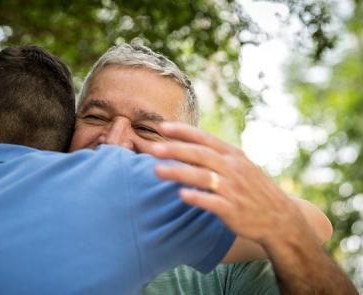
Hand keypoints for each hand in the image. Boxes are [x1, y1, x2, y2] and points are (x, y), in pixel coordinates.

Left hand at [147, 122, 311, 246]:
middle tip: (153, 148)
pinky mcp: (233, 209)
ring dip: (178, 172)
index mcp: (233, 155)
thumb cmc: (254, 189)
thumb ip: (216, 156)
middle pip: (200, 155)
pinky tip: (181, 194)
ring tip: (156, 170)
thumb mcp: (241, 165)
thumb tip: (187, 147)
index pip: (205, 139)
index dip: (183, 132)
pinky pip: (212, 202)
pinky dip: (197, 197)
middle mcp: (233, 168)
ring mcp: (234, 188)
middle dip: (175, 150)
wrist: (280, 218)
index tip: (162, 127)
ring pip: (202, 177)